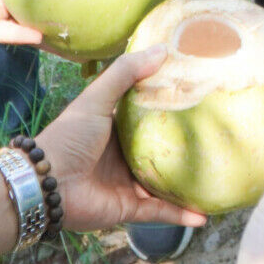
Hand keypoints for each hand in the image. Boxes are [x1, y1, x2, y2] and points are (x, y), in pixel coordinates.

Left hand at [35, 47, 207, 231]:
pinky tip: (205, 215)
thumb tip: (164, 49)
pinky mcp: (128, 207)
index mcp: (116, 128)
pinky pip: (160, 212)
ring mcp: (127, 183)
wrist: (46, 183)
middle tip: (217, 139)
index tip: (201, 97)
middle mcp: (124, 155)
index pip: (150, 116)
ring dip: (188, 185)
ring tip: (217, 179)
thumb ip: (125, 73)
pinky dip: (181, 215)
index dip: (173, 108)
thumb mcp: (97, 98)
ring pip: (165, 184)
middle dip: (185, 148)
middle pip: (161, 151)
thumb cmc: (69, 136)